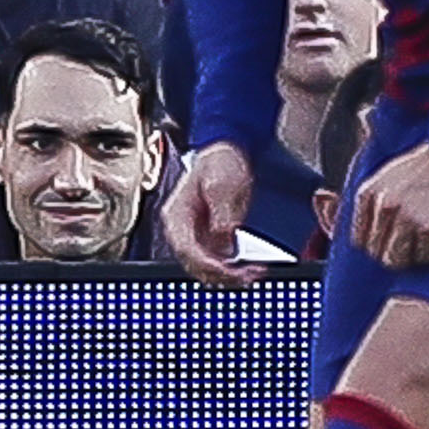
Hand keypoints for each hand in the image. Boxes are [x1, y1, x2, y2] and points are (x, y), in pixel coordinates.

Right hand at [163, 140, 258, 285]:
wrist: (226, 151)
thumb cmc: (220, 163)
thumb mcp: (222, 183)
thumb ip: (222, 211)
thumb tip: (224, 236)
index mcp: (177, 216)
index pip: (187, 250)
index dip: (208, 264)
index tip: (229, 271)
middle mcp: (181, 228)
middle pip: (194, 263)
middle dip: (221, 274)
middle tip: (248, 277)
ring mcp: (194, 234)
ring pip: (204, 266)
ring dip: (226, 275)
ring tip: (252, 276)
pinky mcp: (208, 235)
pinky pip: (215, 259)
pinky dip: (229, 268)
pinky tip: (247, 270)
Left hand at [350, 142, 428, 269]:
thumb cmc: (424, 166)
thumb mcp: (387, 176)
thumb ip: (371, 202)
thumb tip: (360, 230)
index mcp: (369, 194)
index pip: (359, 240)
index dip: (374, 245)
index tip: (388, 244)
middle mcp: (385, 207)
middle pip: (377, 252)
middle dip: (391, 254)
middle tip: (407, 250)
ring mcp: (408, 218)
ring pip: (397, 259)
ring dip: (409, 258)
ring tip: (421, 249)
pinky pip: (425, 255)